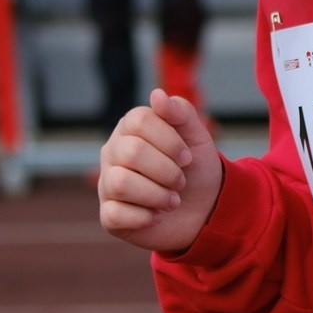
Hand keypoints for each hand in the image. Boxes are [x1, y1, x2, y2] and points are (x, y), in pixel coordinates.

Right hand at [96, 89, 222, 253]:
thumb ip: (181, 112)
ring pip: (121, 183)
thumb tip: (156, 95)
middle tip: (181, 181)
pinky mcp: (109, 216)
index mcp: (130, 128)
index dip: (169, 141)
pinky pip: (116, 214)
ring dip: (158, 195)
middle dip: (167, 170)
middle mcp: (113, 153)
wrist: (205, 209)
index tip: (187, 158)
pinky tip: (156, 215)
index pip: (138, 121)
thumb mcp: (197, 137)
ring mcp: (107, 184)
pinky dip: (145, 217)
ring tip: (172, 201)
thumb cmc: (195, 168)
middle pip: (131, 152)